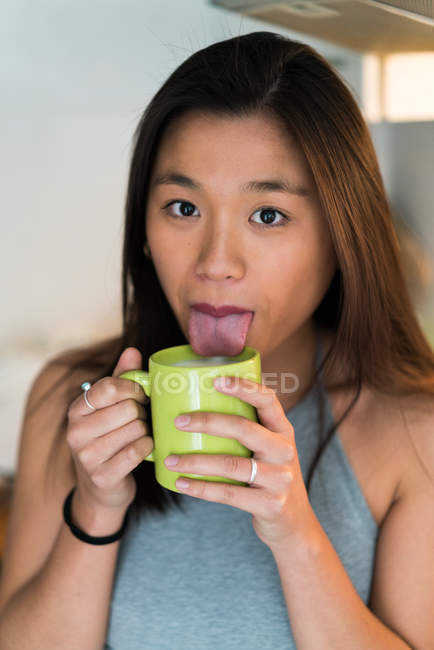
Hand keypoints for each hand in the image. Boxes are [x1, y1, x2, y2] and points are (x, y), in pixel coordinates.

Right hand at [66, 347, 152, 511]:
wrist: (101, 488)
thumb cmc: (109, 438)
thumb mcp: (111, 407)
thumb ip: (121, 378)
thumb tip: (133, 350)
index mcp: (76, 410)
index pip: (109, 386)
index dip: (132, 388)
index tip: (140, 395)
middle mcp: (76, 432)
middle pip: (127, 408)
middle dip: (141, 412)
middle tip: (140, 419)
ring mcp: (87, 456)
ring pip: (135, 429)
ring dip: (145, 431)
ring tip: (139, 434)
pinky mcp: (103, 476)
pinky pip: (138, 450)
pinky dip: (147, 447)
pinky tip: (143, 448)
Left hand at [164, 375, 316, 549]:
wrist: (294, 523)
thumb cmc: (271, 476)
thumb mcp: (271, 449)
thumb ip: (250, 428)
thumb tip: (206, 399)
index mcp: (283, 431)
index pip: (267, 400)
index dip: (243, 387)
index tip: (216, 380)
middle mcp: (284, 451)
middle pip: (243, 428)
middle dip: (207, 422)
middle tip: (179, 421)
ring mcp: (279, 478)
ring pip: (231, 464)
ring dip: (195, 461)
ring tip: (170, 459)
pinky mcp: (269, 504)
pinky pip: (228, 493)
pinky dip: (201, 489)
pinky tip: (181, 483)